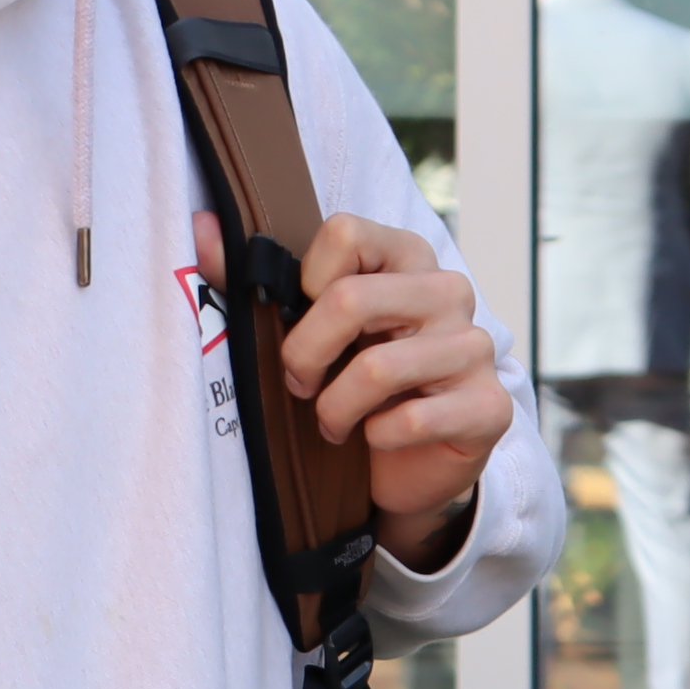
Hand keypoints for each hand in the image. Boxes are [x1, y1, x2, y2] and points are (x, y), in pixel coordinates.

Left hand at [192, 210, 511, 566]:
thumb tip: (199, 227)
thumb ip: (253, 279)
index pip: (344, 232)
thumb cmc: (354, 383)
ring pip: (377, 368)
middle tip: (299, 384)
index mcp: (408, 257)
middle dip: (304, 355)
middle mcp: (450, 292)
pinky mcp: (489, 407)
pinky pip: (410, 420)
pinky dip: (375, 438)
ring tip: (333, 422)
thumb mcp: (306, 328)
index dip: (305, 284)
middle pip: (351, 299)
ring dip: (336, 408)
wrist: (409, 461)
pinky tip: (377, 439)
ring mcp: (475, 348)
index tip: (299, 319)